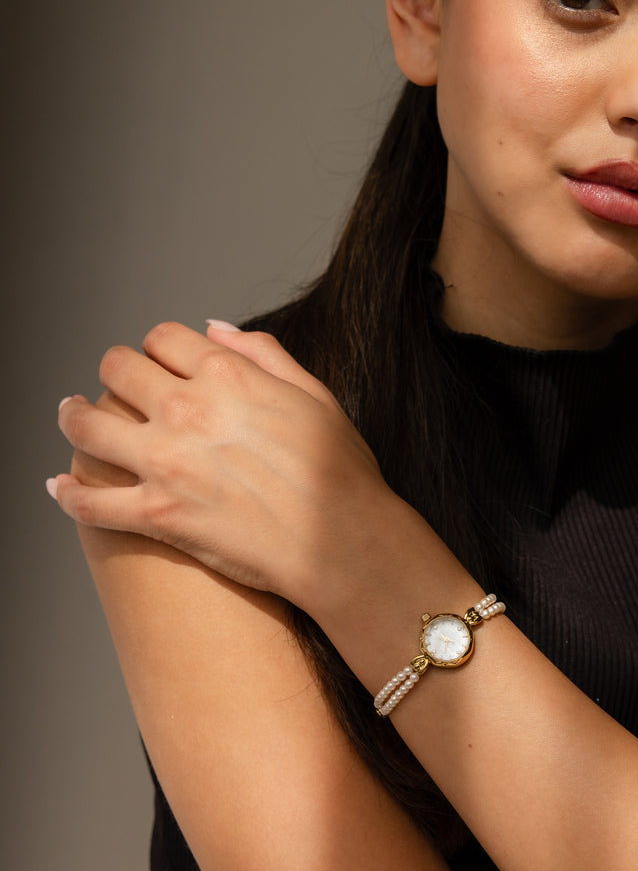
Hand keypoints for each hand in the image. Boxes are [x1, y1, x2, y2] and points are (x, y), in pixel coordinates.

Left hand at [49, 321, 390, 606]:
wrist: (343, 541)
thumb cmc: (340, 471)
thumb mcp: (315, 394)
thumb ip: (265, 353)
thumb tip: (215, 328)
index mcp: (228, 376)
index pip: (163, 337)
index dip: (157, 345)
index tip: (157, 358)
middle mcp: (188, 410)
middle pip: (116, 368)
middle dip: (114, 371)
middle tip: (115, 384)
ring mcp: (166, 463)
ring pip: (87, 425)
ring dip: (74, 416)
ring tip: (73, 416)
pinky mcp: (157, 515)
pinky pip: (89, 503)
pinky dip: (67, 493)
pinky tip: (61, 486)